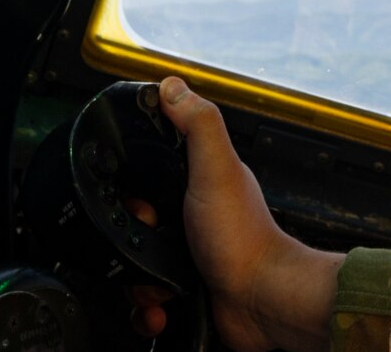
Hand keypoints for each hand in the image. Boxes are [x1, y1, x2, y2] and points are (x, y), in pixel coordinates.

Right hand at [129, 78, 342, 351]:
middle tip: (147, 240)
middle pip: (136, 220)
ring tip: (153, 282)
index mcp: (200, 181)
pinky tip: (160, 305)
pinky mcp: (184, 288)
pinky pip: (150, 296)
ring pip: (138, 261)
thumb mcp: (217, 170)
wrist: (261, 302)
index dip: (132, 185)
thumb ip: (198, 125)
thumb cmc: (245, 240)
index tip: (136, 199)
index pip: (150, 171)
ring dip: (136, 278)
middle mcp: (194, 215)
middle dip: (129, 236)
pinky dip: (149, 306)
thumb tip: (172, 85)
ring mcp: (189, 253)